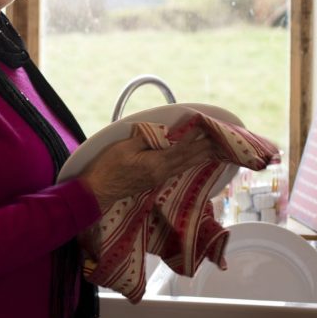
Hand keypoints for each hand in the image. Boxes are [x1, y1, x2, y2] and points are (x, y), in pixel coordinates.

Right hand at [78, 133, 216, 211]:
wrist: (99, 190)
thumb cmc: (108, 167)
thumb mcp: (124, 147)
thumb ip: (144, 139)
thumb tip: (160, 132)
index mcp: (156, 163)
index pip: (179, 149)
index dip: (191, 138)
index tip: (202, 127)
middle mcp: (161, 172)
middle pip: (186, 160)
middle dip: (202, 149)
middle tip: (217, 140)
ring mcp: (158, 179)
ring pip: (183, 166)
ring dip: (198, 158)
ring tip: (211, 151)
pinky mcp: (153, 181)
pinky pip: (176, 170)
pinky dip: (187, 163)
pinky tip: (190, 162)